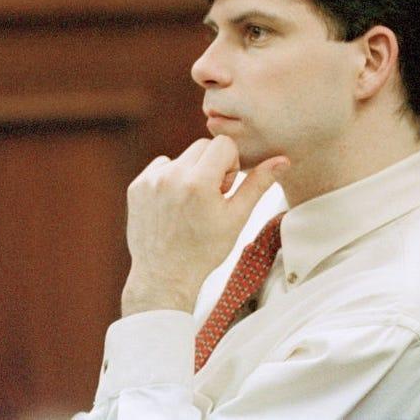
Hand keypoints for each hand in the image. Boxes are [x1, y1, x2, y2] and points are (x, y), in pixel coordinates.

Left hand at [121, 136, 288, 315]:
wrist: (165, 276)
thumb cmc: (205, 250)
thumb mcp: (237, 218)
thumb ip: (259, 184)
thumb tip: (282, 160)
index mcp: (198, 182)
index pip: (223, 144)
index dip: (230, 166)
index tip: (224, 190)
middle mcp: (172, 176)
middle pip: (202, 146)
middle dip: (211, 166)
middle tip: (210, 198)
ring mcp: (150, 180)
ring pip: (182, 157)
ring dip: (190, 173)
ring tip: (190, 204)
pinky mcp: (136, 186)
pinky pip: (161, 167)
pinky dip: (170, 179)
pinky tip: (173, 205)